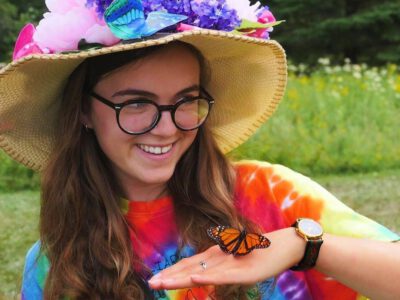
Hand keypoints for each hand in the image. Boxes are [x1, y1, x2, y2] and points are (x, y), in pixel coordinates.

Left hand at [148, 228, 304, 289]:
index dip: (170, 272)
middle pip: (189, 268)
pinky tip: (196, 280)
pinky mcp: (242, 271)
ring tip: (162, 283)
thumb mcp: (232, 263)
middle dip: (168, 276)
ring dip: (180, 278)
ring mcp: (229, 264)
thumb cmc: (255, 255)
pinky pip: (223, 276)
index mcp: (213, 256)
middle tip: (150, 283)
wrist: (280, 247)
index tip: (154, 278)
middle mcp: (217, 257)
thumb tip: (199, 277)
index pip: (187, 265)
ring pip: (201, 272)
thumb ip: (216, 270)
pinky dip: (208, 278)